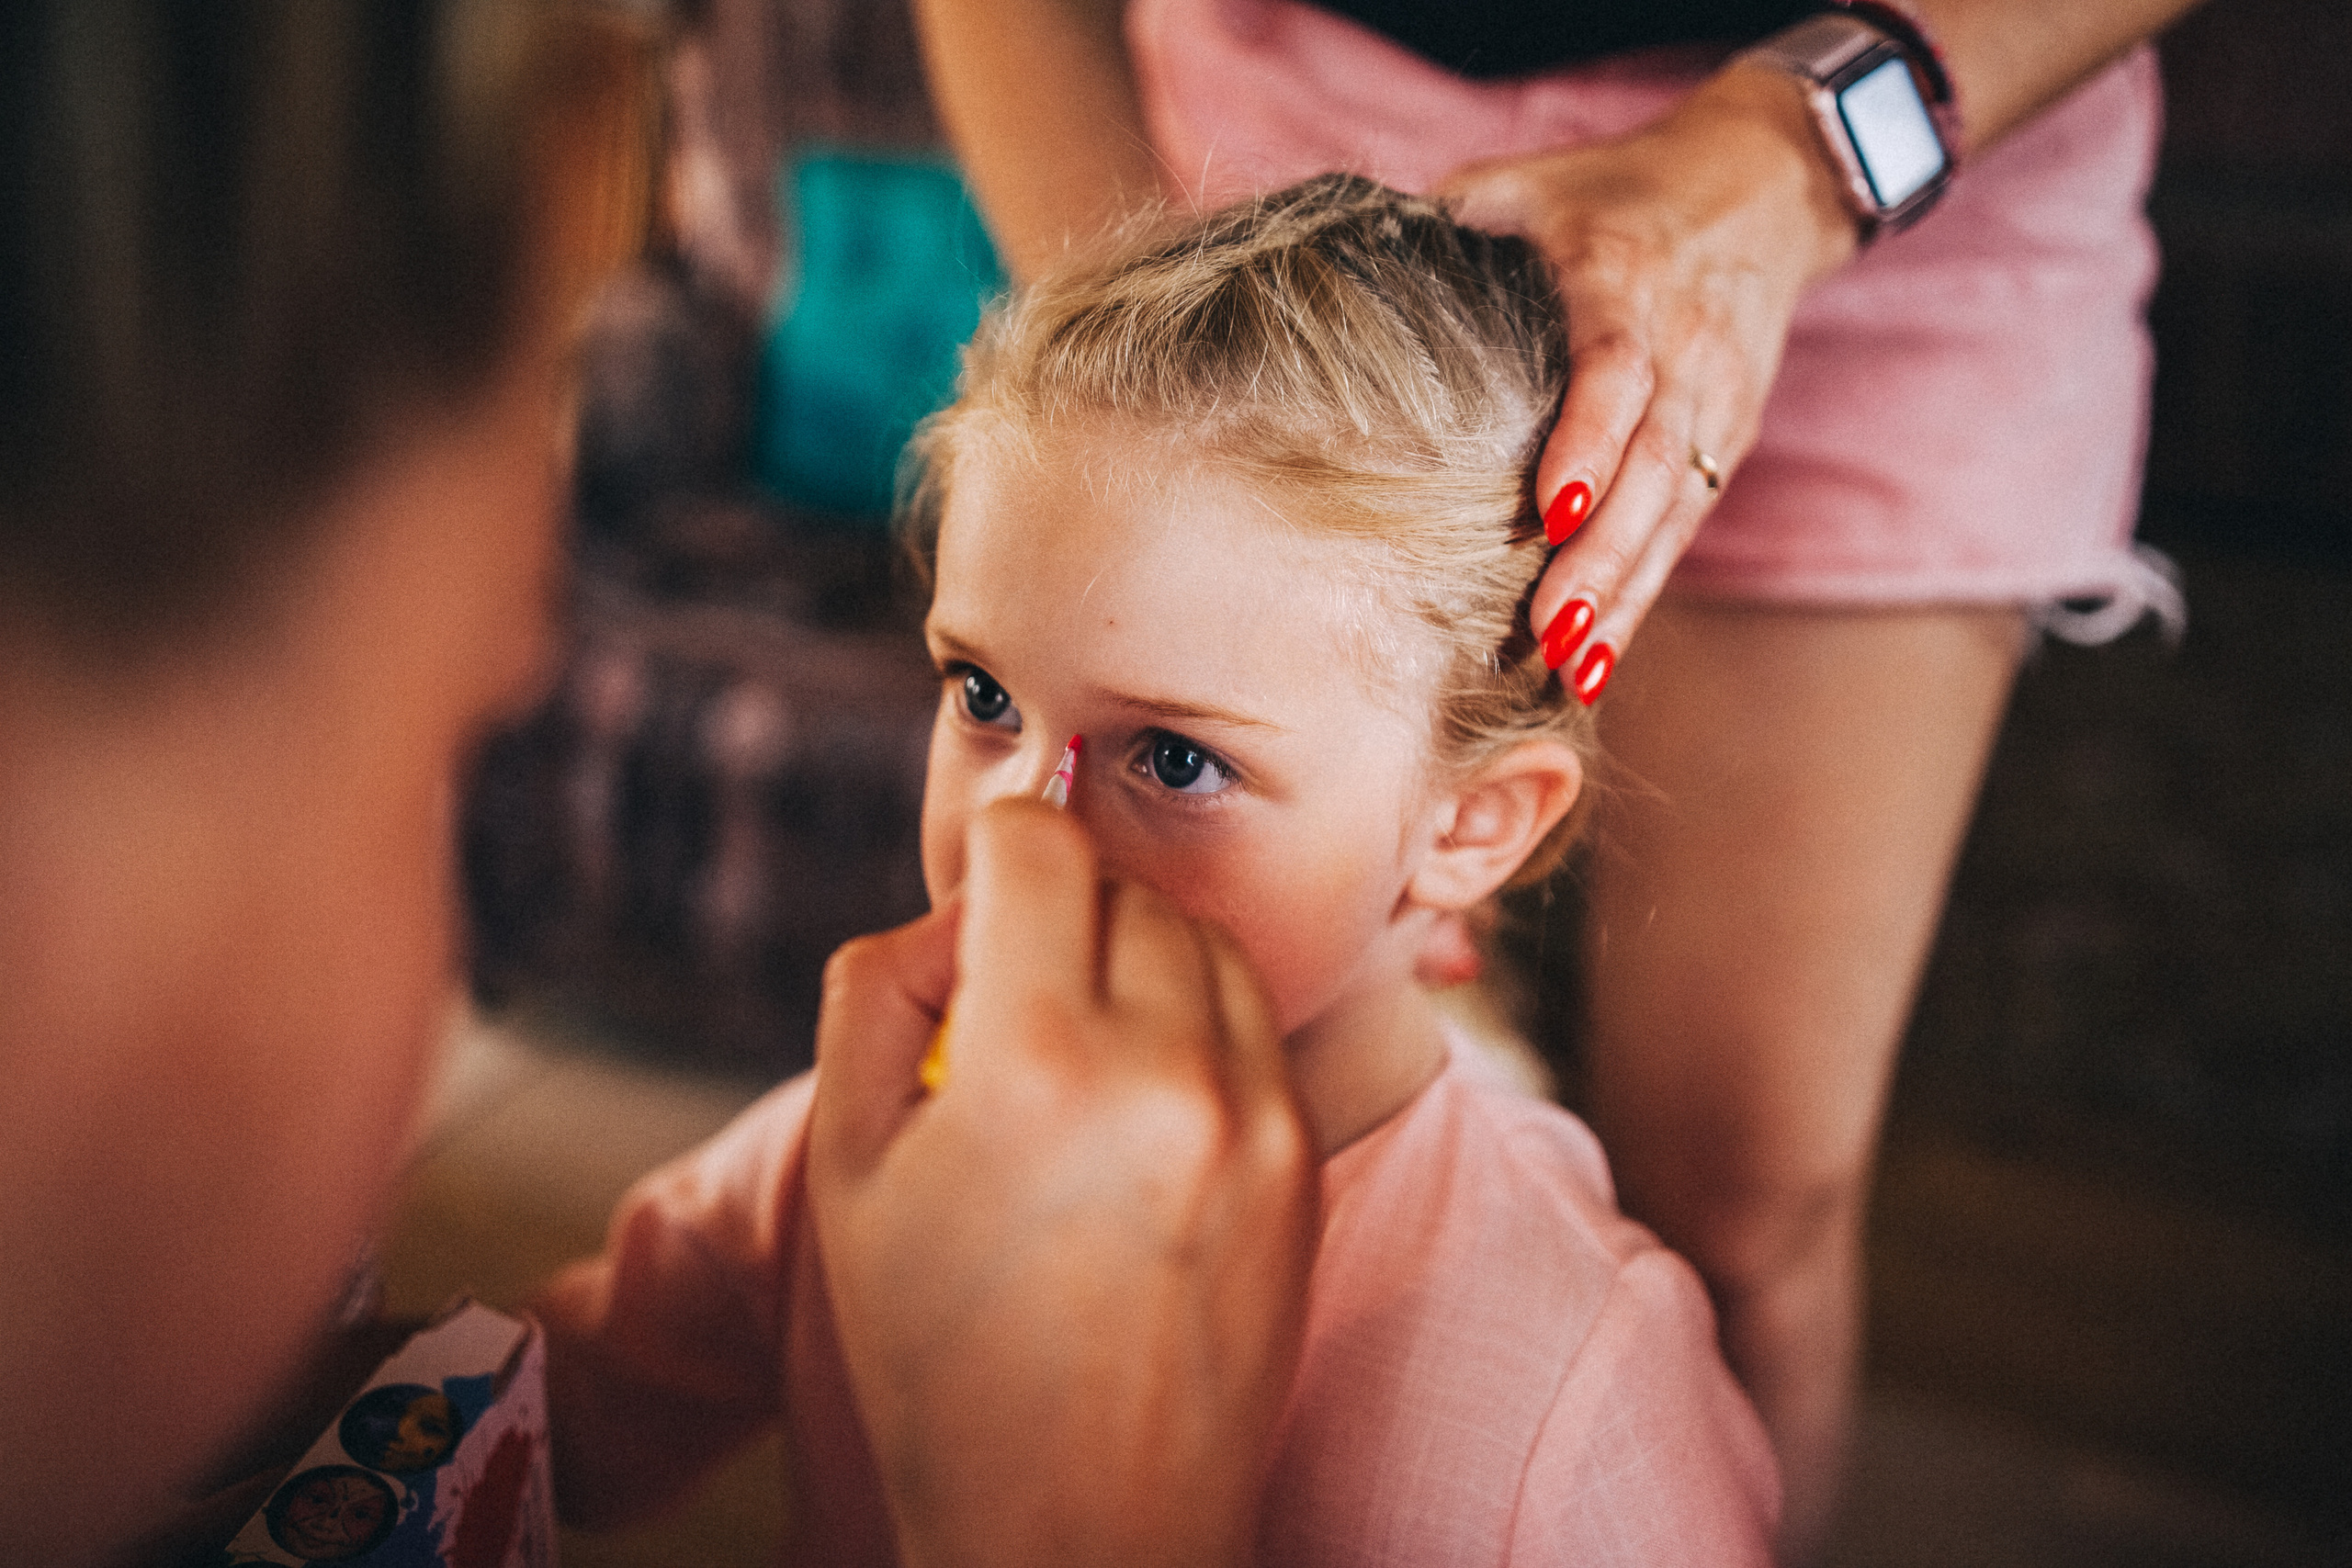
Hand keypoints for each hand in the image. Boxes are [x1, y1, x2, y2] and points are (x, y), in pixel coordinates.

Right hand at [806, 800, 1315, 1567]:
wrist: (1085, 1524)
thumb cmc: (943, 1354)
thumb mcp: (850, 1164)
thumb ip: (880, 989)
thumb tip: (957, 910)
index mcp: (1037, 1063)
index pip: (1041, 841)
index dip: (995, 847)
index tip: (979, 898)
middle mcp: (1168, 1069)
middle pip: (1122, 882)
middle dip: (1059, 911)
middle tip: (1011, 1003)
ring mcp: (1255, 1113)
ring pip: (1198, 938)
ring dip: (1135, 958)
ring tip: (1078, 1058)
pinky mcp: (1302, 1156)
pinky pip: (1249, 1021)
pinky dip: (1193, 1025)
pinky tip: (1140, 1111)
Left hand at [1437, 62, 1859, 702]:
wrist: (1760, 188)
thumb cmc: (1615, 191)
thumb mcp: (1533, 180)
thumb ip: (1455, 215)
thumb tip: (1350, 254)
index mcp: (1625, 282)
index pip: (1617, 371)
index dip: (1591, 441)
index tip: (1552, 510)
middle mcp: (1682, 350)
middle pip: (1653, 465)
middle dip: (1605, 556)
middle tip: (1552, 633)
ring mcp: (1713, 402)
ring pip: (1674, 510)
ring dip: (1626, 593)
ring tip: (1575, 665)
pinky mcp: (1725, 441)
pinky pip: (1684, 525)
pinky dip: (1644, 591)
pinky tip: (1602, 654)